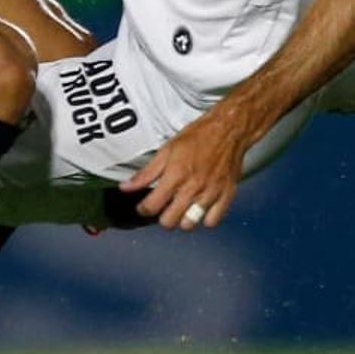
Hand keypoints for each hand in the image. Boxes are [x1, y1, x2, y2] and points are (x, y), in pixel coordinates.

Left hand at [120, 104, 250, 229]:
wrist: (228, 129)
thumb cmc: (198, 136)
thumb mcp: (167, 150)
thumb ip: (146, 172)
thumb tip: (126, 187)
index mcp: (175, 174)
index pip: (152, 206)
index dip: (143, 209)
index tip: (144, 206)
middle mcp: (193, 187)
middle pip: (169, 221)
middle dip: (162, 217)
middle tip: (163, 208)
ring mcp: (210, 193)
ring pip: (190, 224)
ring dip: (182, 220)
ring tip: (182, 209)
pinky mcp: (226, 196)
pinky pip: (212, 221)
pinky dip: (205, 218)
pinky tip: (201, 208)